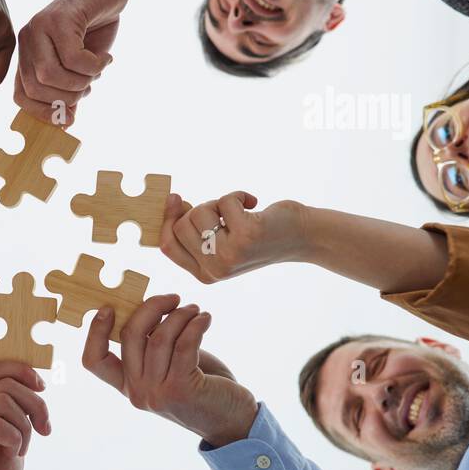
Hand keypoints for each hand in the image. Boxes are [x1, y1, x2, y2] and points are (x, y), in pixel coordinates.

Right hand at [0, 362, 50, 469]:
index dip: (24, 370)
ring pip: (4, 402)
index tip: (42, 389)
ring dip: (25, 427)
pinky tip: (14, 454)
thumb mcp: (13, 436)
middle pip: (7, 383)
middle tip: (45, 429)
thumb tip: (35, 379)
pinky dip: (15, 439)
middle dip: (36, 404)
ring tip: (22, 448)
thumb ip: (16, 409)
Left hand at [13, 0, 135, 123]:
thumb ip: (69, 91)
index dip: (43, 111)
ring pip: (52, 75)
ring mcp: (40, 27)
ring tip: (98, 70)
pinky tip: (106, 58)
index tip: (68, 115)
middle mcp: (27, 40)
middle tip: (89, 86)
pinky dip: (94, 66)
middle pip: (37, 87)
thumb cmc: (94, 29)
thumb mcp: (80, 67)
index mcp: (28, 54)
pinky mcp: (59, 18)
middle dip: (67, 97)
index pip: (21, 95)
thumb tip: (65, 121)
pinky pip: (74, 58)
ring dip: (81, 81)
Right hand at [82, 294, 257, 447]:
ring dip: (180, 315)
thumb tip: (149, 307)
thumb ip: (153, 344)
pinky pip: (184, 344)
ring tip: (195, 310)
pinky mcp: (182, 389)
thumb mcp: (168, 366)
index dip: (95, 331)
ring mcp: (157, 393)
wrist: (232, 420)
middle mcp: (137, 391)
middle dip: (151, 307)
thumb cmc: (201, 386)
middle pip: (130, 335)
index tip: (109, 307)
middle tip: (173, 298)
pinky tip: (205, 319)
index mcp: (127, 385)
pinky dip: (195, 325)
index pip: (94, 361)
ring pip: (159, 337)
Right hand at [160, 192, 309, 283]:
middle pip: (181, 225)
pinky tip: (253, 203)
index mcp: (205, 274)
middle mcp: (215, 269)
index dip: (167, 220)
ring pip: (199, 212)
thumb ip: (197, 231)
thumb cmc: (259, 233)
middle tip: (223, 213)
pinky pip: (224, 201)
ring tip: (238, 211)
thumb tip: (173, 202)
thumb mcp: (223, 239)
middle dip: (200, 208)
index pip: (167, 245)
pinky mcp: (246, 235)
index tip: (175, 199)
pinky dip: (239, 194)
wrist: (301, 236)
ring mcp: (230, 254)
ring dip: (219, 202)